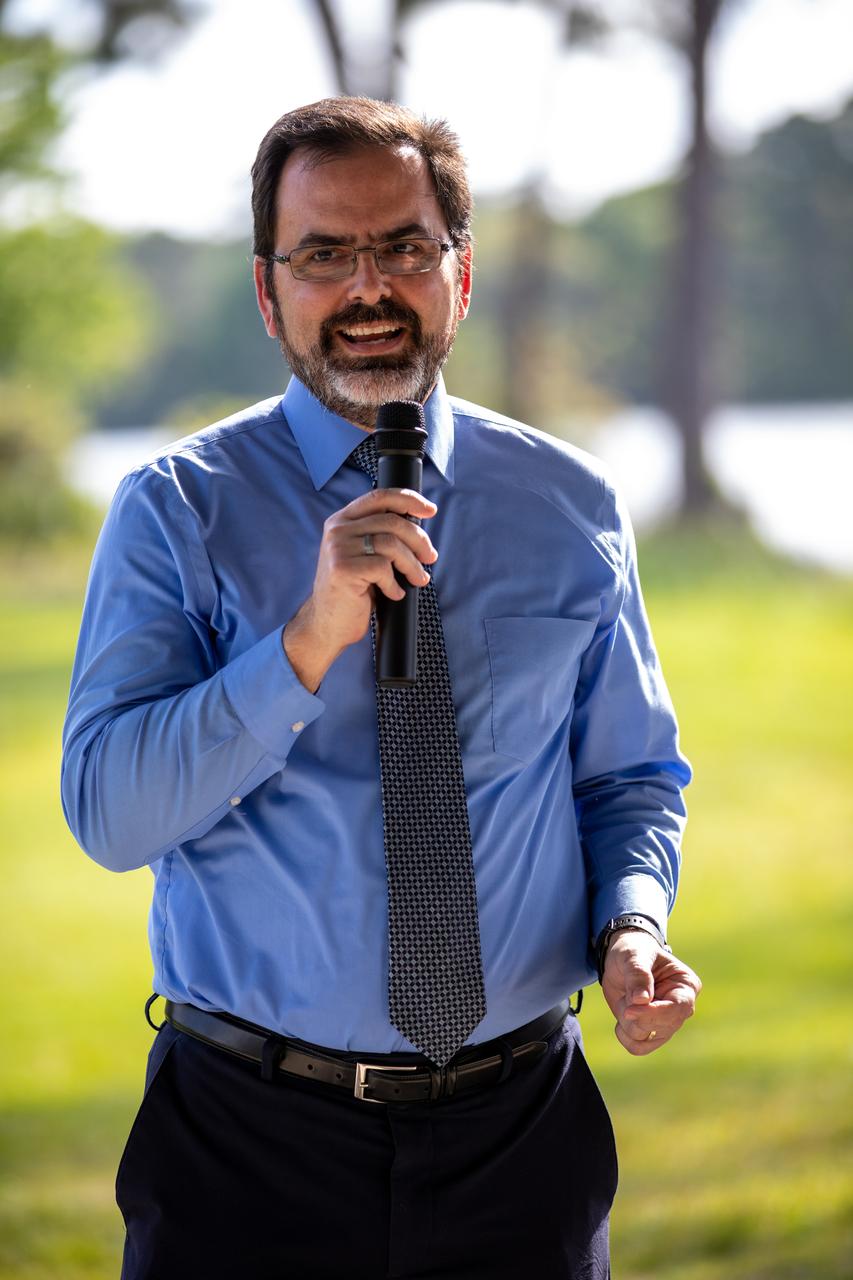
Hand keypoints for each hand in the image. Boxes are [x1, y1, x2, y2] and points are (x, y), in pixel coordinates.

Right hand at [284, 487, 437, 690]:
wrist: (327, 623)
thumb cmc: (352, 589)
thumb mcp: (363, 554)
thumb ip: (380, 534)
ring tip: (418, 579)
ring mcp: (338, 549)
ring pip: (392, 545)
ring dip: (412, 565)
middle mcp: (337, 530)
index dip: (408, 499)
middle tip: (430, 557)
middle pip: (392, 521)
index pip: (379, 497)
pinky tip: (394, 594)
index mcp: (342, 520)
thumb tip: (419, 524)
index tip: (430, 510)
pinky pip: (383, 569)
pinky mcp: (343, 569)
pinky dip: (395, 584)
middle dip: (419, 540)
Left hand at [601, 930, 700, 1055]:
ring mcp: (668, 1023)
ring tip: (627, 999)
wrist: (621, 961)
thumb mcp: (633, 955)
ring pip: (646, 1039)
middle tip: (627, 993)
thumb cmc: (633, 951)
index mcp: (687, 985)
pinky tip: (621, 1017)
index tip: (629, 1009)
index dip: (653, 1012)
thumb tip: (641, 1000)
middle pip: (663, 1028)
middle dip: (637, 1015)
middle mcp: (682, 1008)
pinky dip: (624, 1036)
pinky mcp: (652, 1033)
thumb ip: (638, 974)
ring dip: (628, 1021)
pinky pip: (638, 1047)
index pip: (678, 1008)